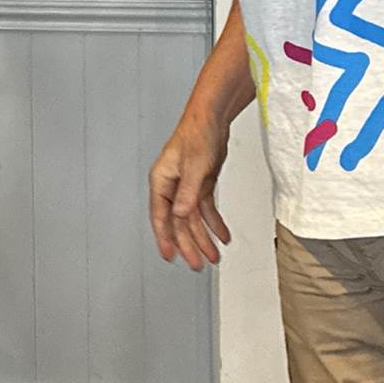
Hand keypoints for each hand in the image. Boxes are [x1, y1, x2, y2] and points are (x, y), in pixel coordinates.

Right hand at [148, 107, 232, 270]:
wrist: (212, 118)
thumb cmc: (197, 133)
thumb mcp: (195, 167)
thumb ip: (189, 193)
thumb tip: (182, 215)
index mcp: (162, 181)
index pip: (161, 216)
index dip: (165, 238)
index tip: (170, 256)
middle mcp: (172, 186)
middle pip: (179, 222)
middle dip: (188, 244)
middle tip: (197, 264)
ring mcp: (187, 186)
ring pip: (193, 219)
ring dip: (203, 238)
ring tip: (213, 256)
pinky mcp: (201, 184)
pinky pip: (206, 209)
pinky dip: (214, 223)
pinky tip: (222, 235)